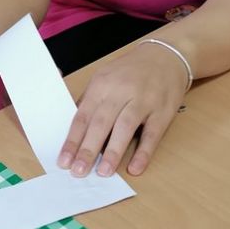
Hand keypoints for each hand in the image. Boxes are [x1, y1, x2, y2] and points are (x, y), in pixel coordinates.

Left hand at [56, 42, 188, 178]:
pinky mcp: (163, 111)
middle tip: (78, 172)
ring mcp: (143, 100)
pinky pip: (152, 134)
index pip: (83, 116)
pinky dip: (144, 152)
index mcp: (102, 85)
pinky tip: (135, 168)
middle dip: (88, 149)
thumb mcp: (104, 78)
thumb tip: (75, 131)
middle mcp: (121, 91)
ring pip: (125, 128)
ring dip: (113, 152)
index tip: (64, 161)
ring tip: (103, 172)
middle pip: (101, 123)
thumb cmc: (130, 72)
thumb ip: (90, 102)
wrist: (166, 56)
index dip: (73, 140)